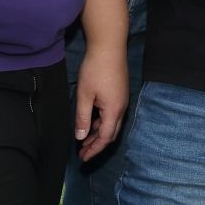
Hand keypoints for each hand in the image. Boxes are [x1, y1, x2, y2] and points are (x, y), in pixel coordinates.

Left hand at [74, 43, 128, 160]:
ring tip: (85, 139)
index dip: (94, 149)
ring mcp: (123, 99)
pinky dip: (103, 122)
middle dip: (97, 145)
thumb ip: (83, 117)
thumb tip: (81, 137)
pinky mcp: (121, 92)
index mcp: (114, 110)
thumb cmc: (95, 69)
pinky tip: (93, 121)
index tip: (83, 158)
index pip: (105, 138)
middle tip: (84, 153)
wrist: (109, 46)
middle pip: (111, 133)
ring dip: (99, 133)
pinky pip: (113, 114)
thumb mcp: (84, 95)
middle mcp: (122, 107)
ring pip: (112, 123)